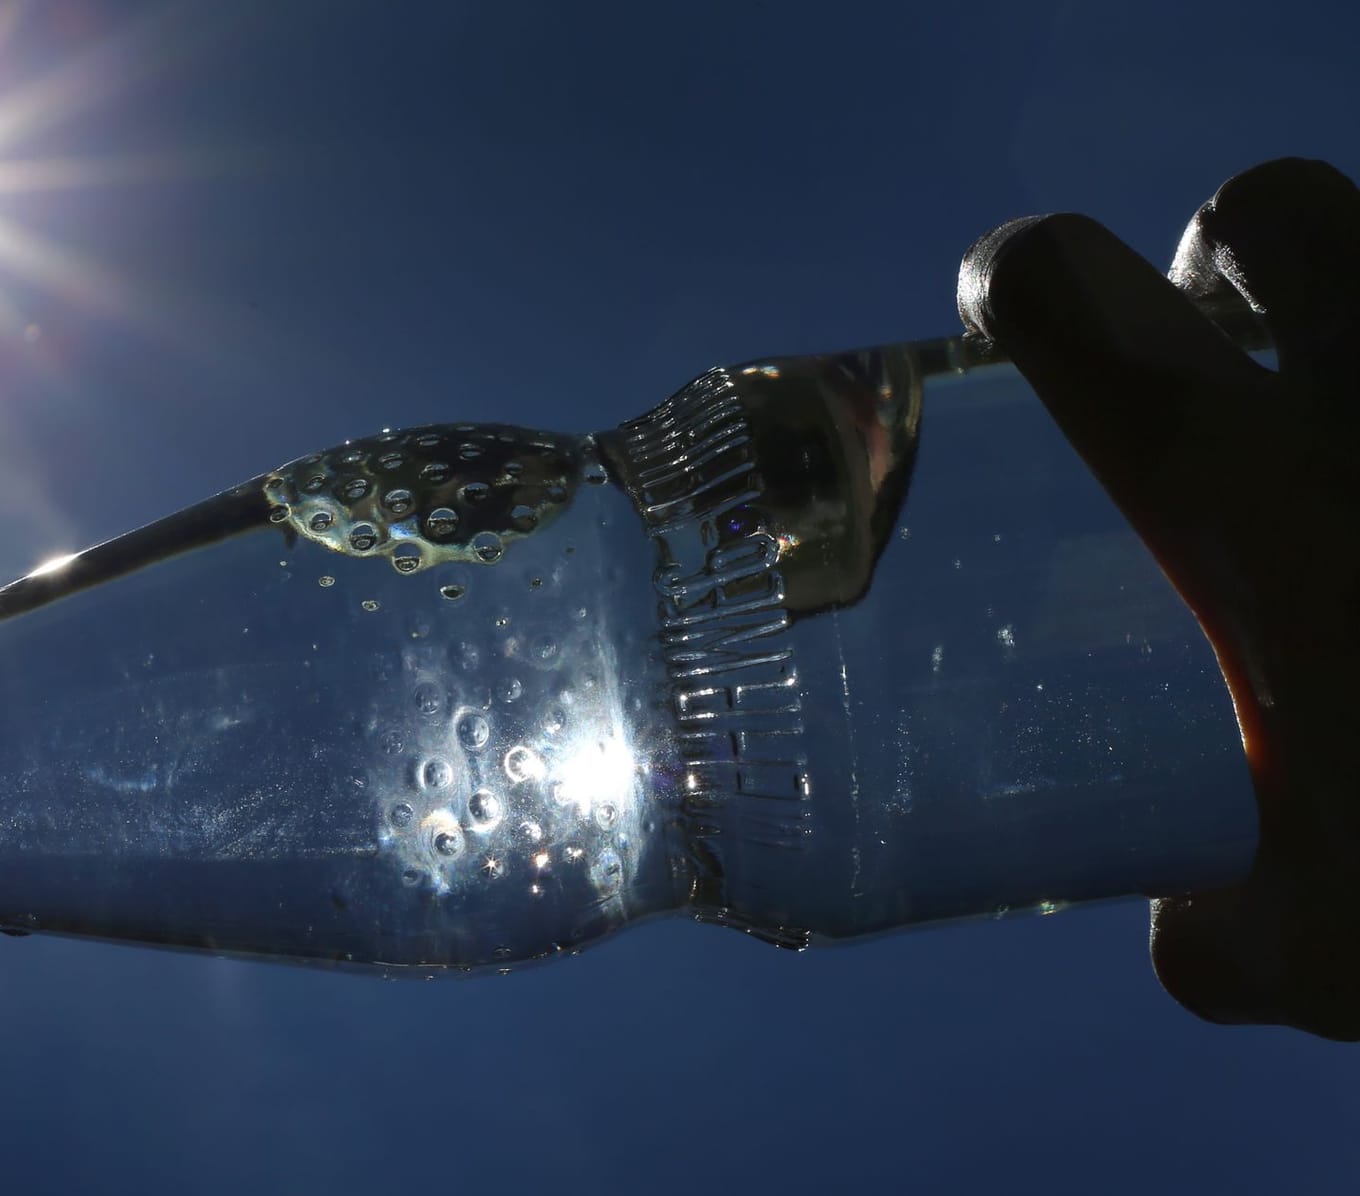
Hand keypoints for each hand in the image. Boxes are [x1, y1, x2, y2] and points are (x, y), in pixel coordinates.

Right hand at [957, 158, 1359, 1039]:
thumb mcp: (1331, 953)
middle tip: (1222, 360)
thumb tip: (1193, 924)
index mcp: (1248, 487)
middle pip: (1269, 208)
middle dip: (1222, 261)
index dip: (1017, 279)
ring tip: (1351, 439)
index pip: (1070, 293)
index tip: (1010, 315)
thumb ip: (1226, 932)